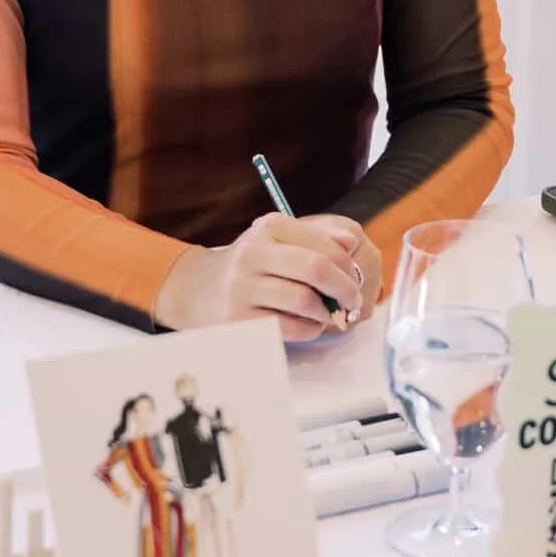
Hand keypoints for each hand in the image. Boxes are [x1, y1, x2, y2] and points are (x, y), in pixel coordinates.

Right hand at [153, 212, 367, 340]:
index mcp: (270, 228)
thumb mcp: (280, 239)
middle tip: (353, 301)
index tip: (356, 279)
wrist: (199, 289)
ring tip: (326, 313)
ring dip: (326, 311)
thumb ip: (319, 235)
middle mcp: (254, 253)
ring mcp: (243, 287)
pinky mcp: (238, 319)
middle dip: (345, 288)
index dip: (349, 265)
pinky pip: (290, 327)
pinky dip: (309, 329)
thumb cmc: (252, 264)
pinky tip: (307, 324)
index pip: (325, 244)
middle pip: (316, 269)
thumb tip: (351, 241)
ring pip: (305, 300)